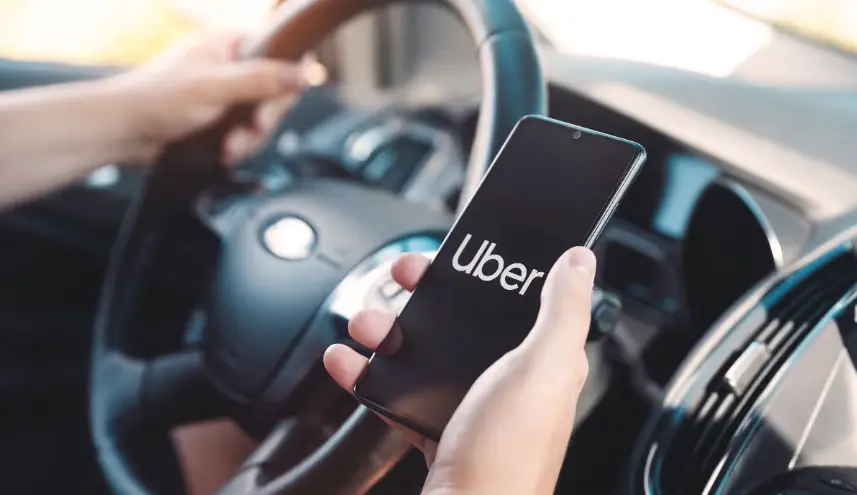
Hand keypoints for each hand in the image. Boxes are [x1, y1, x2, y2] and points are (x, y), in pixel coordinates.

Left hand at [107, 31, 305, 164]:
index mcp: (230, 43)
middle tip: (251, 130)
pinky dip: (238, 146)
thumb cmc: (156, 100)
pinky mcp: (220, 118)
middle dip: (263, 119)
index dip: (288, 81)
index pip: (282, 54)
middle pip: (276, 93)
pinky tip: (223, 152)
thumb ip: (261, 79)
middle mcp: (231, 65)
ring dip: (249, 138)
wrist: (121, 131)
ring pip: (262, 117)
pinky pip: (246, 133)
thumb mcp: (214, 87)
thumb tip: (304, 73)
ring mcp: (226, 93)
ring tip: (228, 148)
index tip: (280, 101)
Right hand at [324, 247, 595, 493]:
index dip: (491, 271)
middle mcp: (508, 381)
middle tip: (402, 277)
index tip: (461, 251)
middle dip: (426, 293)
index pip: (521, 299)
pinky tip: (348, 361)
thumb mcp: (542, 369)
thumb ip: (563, 310)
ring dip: (389, 330)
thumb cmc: (508, 457)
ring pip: (425, 351)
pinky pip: (398, 391)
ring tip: (366, 323)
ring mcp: (469, 405)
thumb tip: (581, 260)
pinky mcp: (436, 428)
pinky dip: (368, 374)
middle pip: (464, 320)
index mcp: (542, 362)